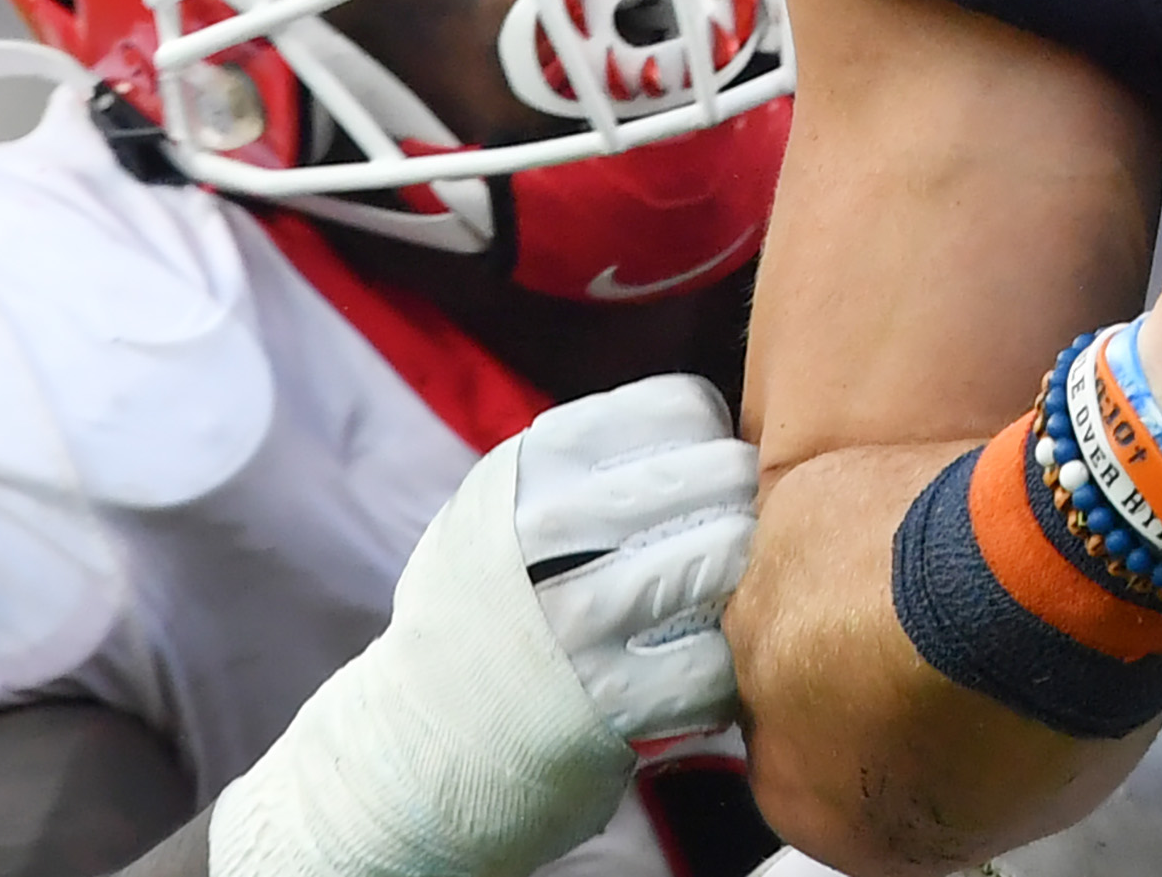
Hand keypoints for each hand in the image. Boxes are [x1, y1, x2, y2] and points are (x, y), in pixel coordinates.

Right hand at [206, 375, 754, 876]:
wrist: (410, 755)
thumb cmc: (475, 618)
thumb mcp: (493, 514)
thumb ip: (576, 467)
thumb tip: (704, 428)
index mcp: (526, 469)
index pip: (676, 406)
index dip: (711, 439)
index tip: (706, 475)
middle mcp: (548, 533)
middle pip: (714, 475)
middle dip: (747, 500)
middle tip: (742, 534)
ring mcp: (578, 621)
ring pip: (725, 556)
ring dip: (751, 573)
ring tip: (736, 592)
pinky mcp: (609, 704)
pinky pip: (717, 658)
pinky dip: (732, 658)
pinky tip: (713, 662)